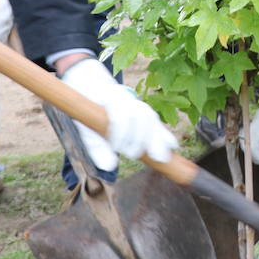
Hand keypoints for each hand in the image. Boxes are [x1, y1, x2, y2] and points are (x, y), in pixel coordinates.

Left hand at [61, 59, 178, 166]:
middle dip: (141, 137)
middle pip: (141, 116)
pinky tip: (172, 147)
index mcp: (110, 98)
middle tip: (134, 155)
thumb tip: (109, 167)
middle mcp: (128, 98)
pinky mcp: (145, 112)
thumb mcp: (86, 130)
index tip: (116, 148)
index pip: (121, 114)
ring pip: (151, 118)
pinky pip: (157, 123)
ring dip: (155, 139)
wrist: (94, 91)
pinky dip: (164, 135)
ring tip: (156, 157)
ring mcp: (138, 104)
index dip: (121, 133)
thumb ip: (97, 148)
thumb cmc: (90, 114)